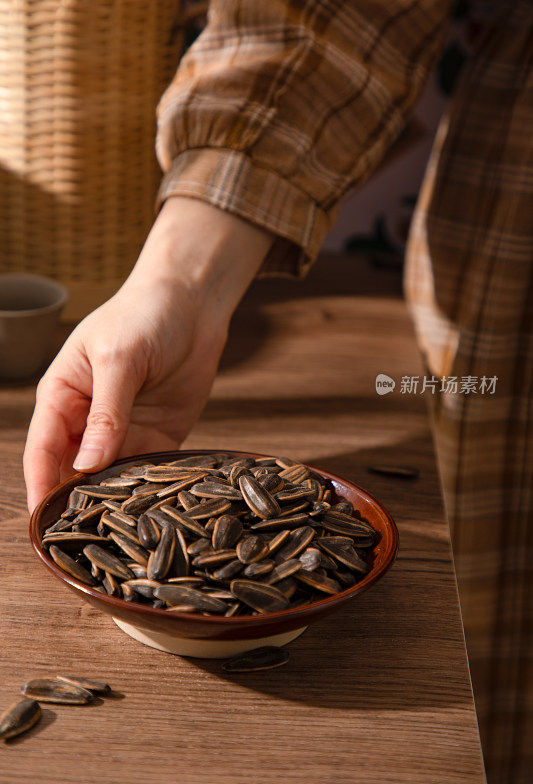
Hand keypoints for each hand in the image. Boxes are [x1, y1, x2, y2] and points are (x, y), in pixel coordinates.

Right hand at [23, 197, 271, 512]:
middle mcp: (88, 419)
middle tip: (88, 538)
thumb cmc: (144, 316)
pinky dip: (150, 488)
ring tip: (124, 529)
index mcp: (62, 396)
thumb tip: (87, 465)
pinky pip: (149, 470)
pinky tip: (156, 506)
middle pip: (73, 472)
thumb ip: (106, 412)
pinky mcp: (158, 435)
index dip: (41, 486)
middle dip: (78, 502)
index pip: (43, 450)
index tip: (46, 522)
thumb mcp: (119, 359)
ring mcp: (123, 430)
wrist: (193, 303)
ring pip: (111, 477)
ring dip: (117, 500)